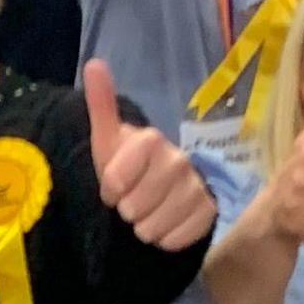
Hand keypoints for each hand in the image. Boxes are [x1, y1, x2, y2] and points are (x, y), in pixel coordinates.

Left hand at [84, 57, 211, 250]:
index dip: (109, 189)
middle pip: (133, 207)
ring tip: (148, 212)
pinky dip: (165, 238)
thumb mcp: (108, 139)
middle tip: (133, 199)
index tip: (113, 186)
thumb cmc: (128, 164)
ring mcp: (198, 188)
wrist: (159, 187)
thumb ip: (101, 104)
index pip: (114, 181)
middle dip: (126, 209)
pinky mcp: (210, 213)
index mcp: (152, 140)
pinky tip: (166, 222)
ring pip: (152, 227)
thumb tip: (94, 63)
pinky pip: (174, 240)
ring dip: (144, 226)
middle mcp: (180, 161)